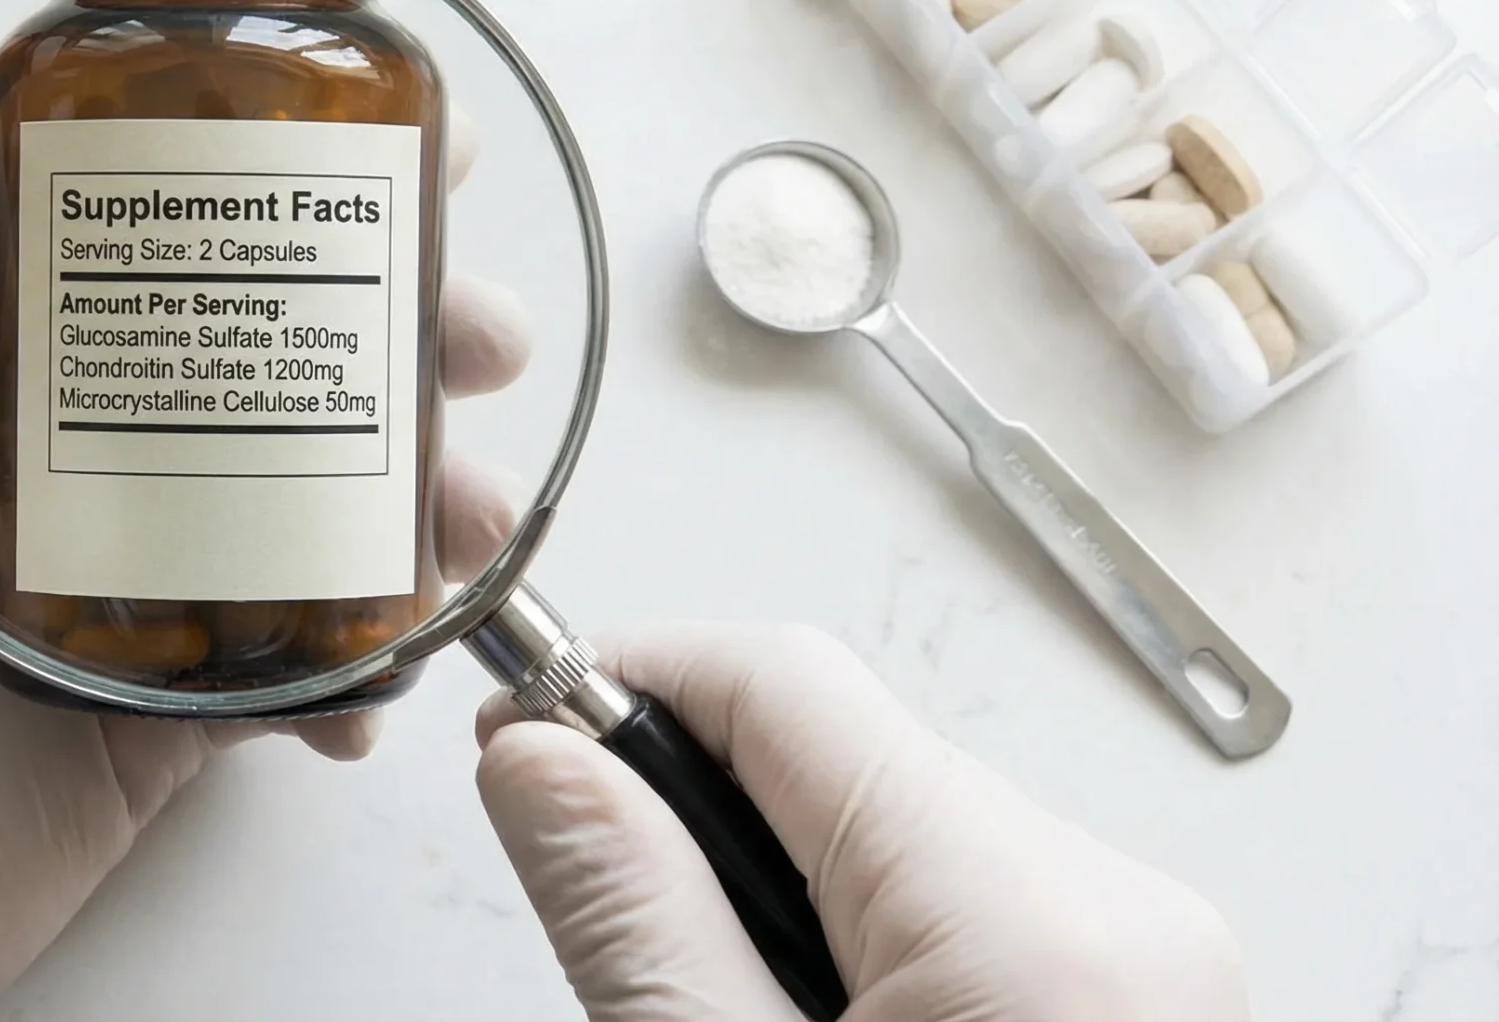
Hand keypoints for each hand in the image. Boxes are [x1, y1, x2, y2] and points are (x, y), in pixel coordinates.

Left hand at [0, 102, 530, 1021]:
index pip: (149, 266)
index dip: (272, 208)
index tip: (391, 165)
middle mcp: (76, 487)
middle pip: (264, 383)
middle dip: (395, 351)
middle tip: (487, 339)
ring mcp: (131, 610)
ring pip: (305, 521)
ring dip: (409, 507)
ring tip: (472, 518)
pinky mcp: (165, 729)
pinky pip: (293, 673)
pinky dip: (361, 667)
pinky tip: (394, 666)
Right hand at [474, 624, 1249, 1021]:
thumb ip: (635, 919)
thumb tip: (537, 757)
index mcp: (1024, 916)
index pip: (786, 681)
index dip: (629, 678)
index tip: (518, 735)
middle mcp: (1116, 908)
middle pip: (843, 758)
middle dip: (698, 806)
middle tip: (593, 907)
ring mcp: (1150, 960)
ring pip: (898, 838)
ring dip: (777, 887)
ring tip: (712, 1003)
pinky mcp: (1142, 1005)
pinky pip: (968, 909)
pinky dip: (865, 945)